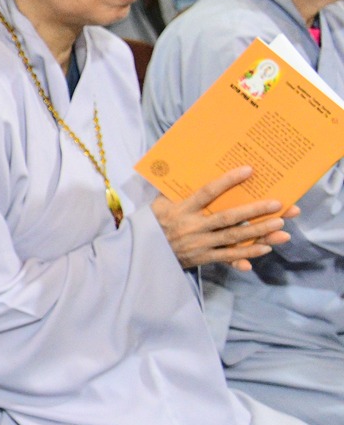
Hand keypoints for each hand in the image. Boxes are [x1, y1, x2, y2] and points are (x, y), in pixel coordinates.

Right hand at [153, 166, 294, 270]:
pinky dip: (247, 253)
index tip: (249, 170)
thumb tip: (183, 166)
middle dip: (254, 210)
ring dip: (258, 231)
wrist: (143, 251)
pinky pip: (228, 256)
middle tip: (277, 203)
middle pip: (228, 218)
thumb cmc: (154, 222)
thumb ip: (175, 189)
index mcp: (182, 209)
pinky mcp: (203, 257)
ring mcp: (199, 243)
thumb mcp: (160, 203)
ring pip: (233, 237)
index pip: (207, 192)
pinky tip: (265, 247)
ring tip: (280, 224)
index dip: (228, 181)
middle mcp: (193, 226)